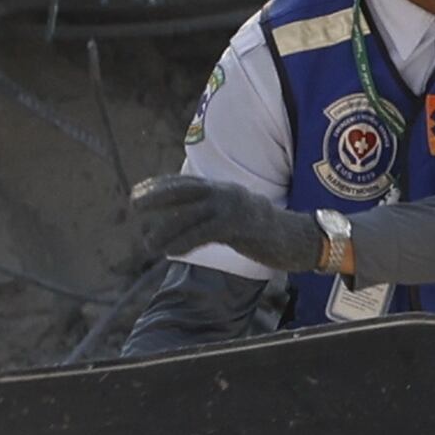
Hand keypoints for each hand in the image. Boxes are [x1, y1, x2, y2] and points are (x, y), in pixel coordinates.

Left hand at [130, 173, 318, 271]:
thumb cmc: (267, 233)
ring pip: (192, 214)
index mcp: (225, 190)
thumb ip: (213, 216)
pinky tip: (170, 252)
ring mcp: (235, 208)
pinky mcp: (241, 226)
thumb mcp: (237, 218)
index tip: (138, 191)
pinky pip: (205, 232)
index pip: (186, 183)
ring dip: (166, 228)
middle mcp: (227, 193)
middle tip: (133, 204)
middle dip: (157, 196)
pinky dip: (185, 241)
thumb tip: (186, 224)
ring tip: (148, 243)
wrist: (301, 239)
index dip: (160, 185)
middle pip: (185, 190)